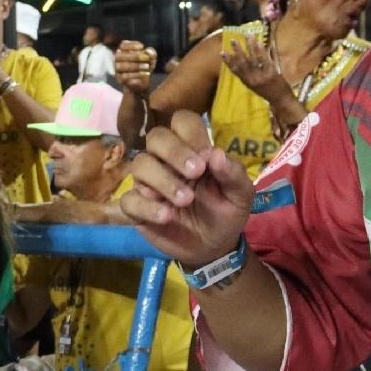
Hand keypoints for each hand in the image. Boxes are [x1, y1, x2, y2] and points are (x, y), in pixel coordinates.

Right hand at [113, 40, 157, 96]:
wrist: (142, 82)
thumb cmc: (145, 66)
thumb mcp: (151, 59)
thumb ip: (151, 53)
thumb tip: (148, 51)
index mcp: (123, 51)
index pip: (123, 45)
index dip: (131, 45)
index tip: (142, 47)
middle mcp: (117, 60)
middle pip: (120, 55)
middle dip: (134, 56)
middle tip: (146, 58)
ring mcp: (117, 70)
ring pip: (121, 66)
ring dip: (135, 66)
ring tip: (147, 66)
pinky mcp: (120, 79)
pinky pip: (125, 76)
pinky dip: (136, 74)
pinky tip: (146, 74)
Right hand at [119, 111, 254, 267]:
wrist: (213, 248)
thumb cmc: (225, 213)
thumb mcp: (241, 195)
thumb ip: (233, 173)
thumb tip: (215, 154)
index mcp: (193, 151)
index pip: (182, 122)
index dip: (191, 134)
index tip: (205, 158)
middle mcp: (166, 161)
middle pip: (156, 137)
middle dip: (174, 152)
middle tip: (195, 173)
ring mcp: (149, 183)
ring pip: (140, 165)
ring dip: (163, 180)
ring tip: (185, 201)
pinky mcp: (137, 208)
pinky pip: (129, 200)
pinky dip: (146, 207)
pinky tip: (167, 216)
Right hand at [219, 33, 294, 104]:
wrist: (281, 100)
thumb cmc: (268, 93)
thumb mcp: (255, 87)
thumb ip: (249, 76)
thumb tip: (244, 64)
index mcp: (247, 82)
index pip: (235, 70)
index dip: (228, 61)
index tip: (222, 52)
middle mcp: (252, 79)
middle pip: (243, 62)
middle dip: (237, 51)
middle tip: (232, 40)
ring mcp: (261, 76)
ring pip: (253, 59)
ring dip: (250, 47)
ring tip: (247, 36)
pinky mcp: (271, 73)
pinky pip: (265, 60)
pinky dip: (262, 51)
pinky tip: (259, 43)